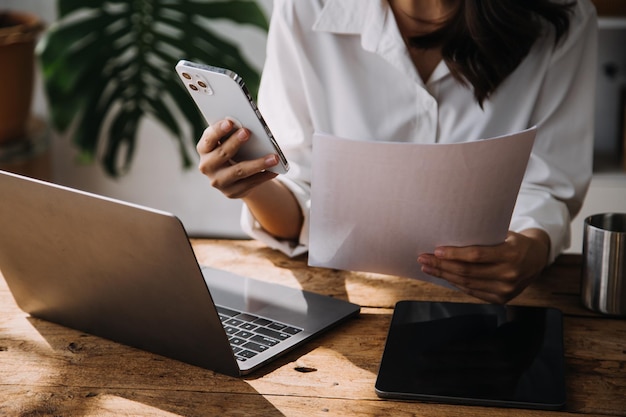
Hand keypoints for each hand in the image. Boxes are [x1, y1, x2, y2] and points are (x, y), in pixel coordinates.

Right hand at [196, 118, 278, 198]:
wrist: (232, 178)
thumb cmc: (231, 151)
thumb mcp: (227, 142)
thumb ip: (232, 134)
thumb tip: (251, 125)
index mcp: (204, 149)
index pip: (208, 139)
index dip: (218, 130)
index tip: (229, 122)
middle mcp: (207, 166)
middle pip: (222, 154)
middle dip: (235, 142)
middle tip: (248, 132)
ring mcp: (218, 181)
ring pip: (239, 171)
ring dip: (258, 163)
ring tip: (274, 157)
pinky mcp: (231, 192)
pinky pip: (250, 183)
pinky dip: (264, 175)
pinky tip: (275, 170)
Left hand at [417, 229, 550, 303]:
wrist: (537, 259)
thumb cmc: (514, 242)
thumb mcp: (504, 235)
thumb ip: (482, 239)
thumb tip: (449, 238)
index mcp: (511, 254)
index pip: (476, 255)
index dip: (454, 254)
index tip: (436, 251)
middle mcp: (509, 274)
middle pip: (467, 271)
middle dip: (442, 265)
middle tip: (424, 258)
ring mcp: (505, 290)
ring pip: (467, 283)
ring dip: (444, 276)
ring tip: (428, 267)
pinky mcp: (501, 299)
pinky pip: (473, 291)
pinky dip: (456, 283)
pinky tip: (444, 276)